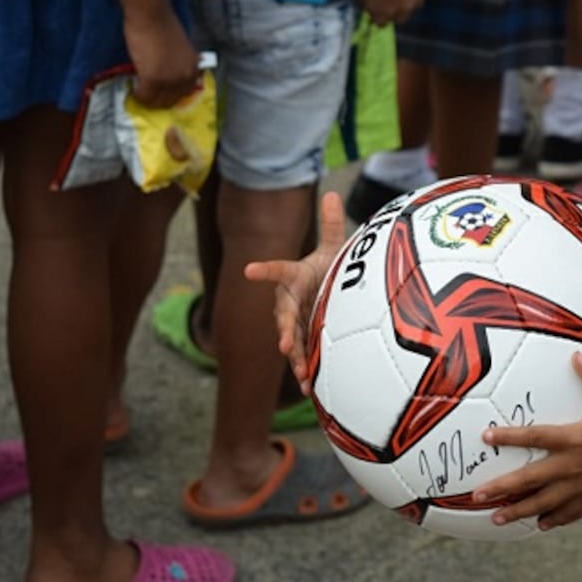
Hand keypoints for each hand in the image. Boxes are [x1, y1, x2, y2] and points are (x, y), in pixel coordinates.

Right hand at [123, 8, 200, 106]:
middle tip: (147, 94)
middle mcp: (185, 78)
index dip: (170, 95)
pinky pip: (144, 96)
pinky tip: (134, 90)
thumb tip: (171, 76)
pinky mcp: (153, 79)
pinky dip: (138, 95)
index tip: (160, 93)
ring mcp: (170, 80)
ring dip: (147, 98)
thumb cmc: (163, 25)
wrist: (151, 15)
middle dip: (159, 99)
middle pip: (171, 100)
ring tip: (140, 92)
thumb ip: (180, 64)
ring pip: (157, 101)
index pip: (184, 93)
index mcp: (194, 69)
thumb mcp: (181, 49)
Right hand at [244, 191, 349, 393]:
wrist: (327, 292)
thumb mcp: (333, 249)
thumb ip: (331, 225)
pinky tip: (308, 387)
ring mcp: (296, 322)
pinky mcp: (304, 339)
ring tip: (298, 371)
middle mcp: (290, 301)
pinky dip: (304, 370)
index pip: (278, 270)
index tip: (249, 270)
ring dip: (295, 356)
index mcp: (295, 277)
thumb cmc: (328, 270)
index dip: (265, 270)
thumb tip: (333, 194)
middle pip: (285, 315)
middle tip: (285, 341)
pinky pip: (303, 356)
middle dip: (285, 328)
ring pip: (292, 339)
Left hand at [472, 353, 581, 529]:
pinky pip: (567, 512)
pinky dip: (552, 520)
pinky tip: (538, 525)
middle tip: (477, 495)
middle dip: (502, 488)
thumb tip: (576, 355)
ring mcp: (580, 485)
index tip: (487, 436)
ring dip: (518, 511)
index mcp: (574, 439)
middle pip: (530, 479)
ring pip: (543, 502)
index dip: (509, 436)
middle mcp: (572, 465)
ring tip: (496, 518)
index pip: (535, 436)